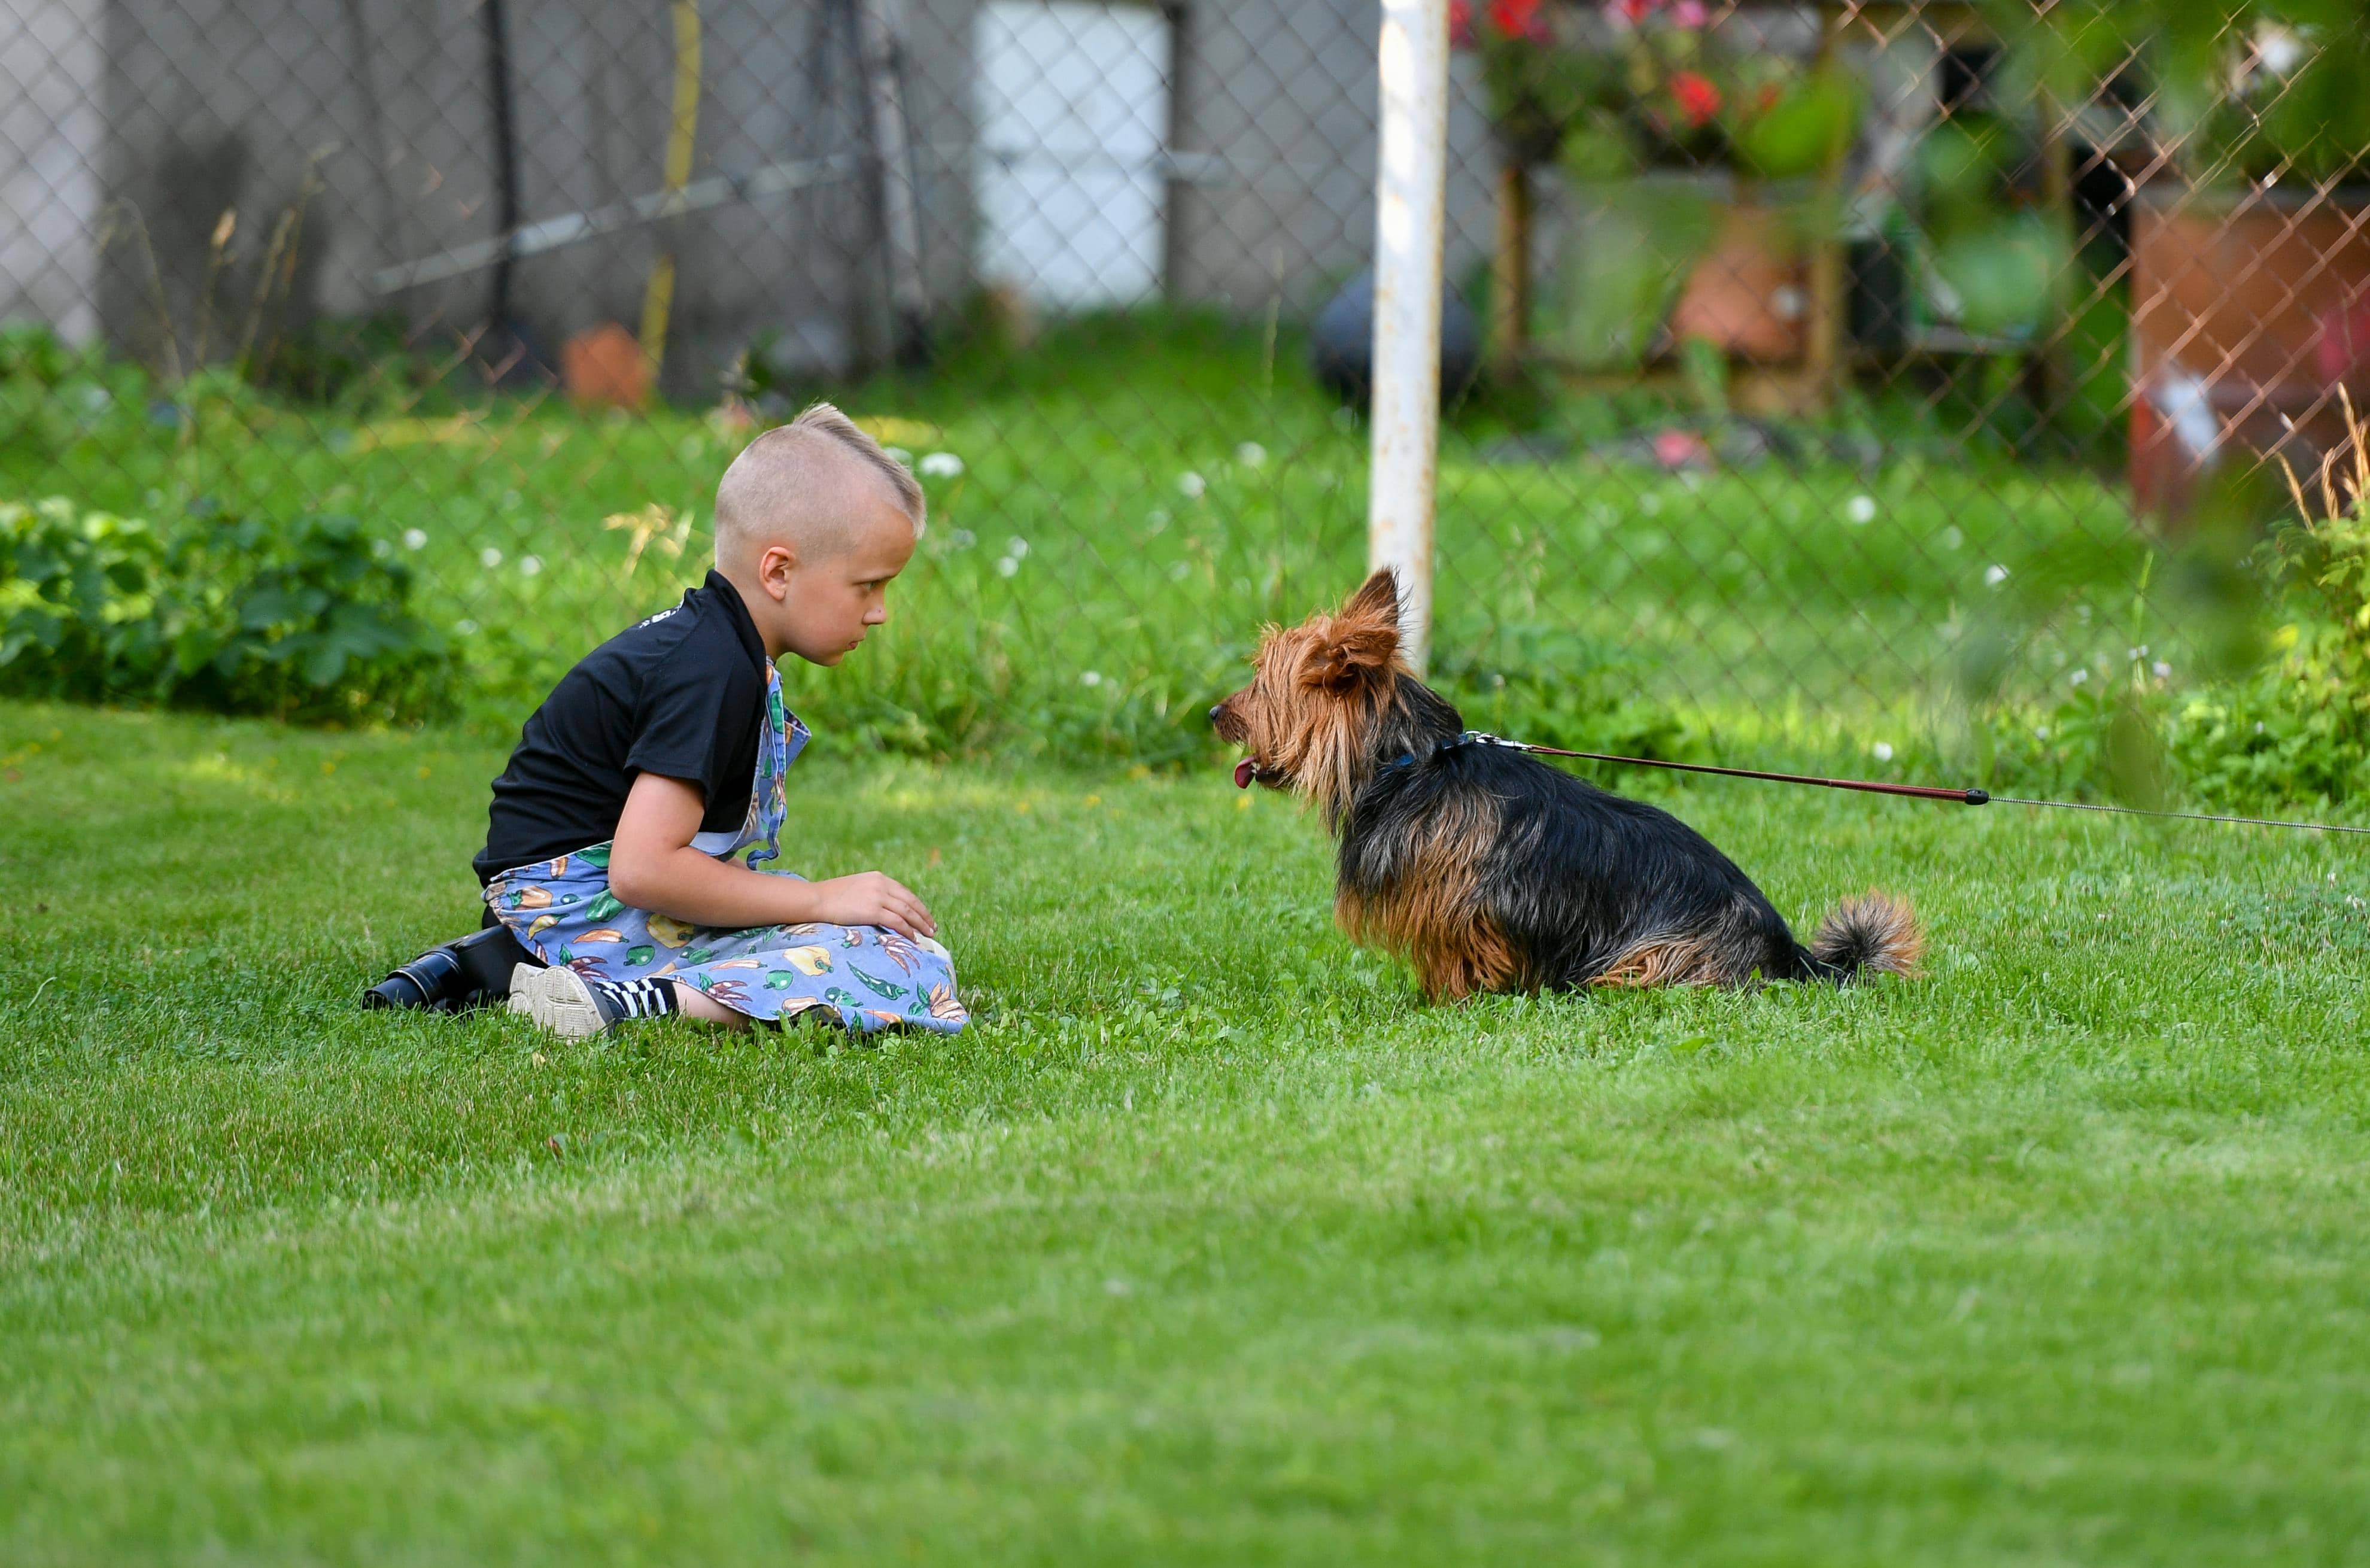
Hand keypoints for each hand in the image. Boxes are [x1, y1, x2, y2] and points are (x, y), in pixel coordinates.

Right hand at [803, 871, 936, 940]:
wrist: (816, 899)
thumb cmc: (831, 898)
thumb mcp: (856, 889)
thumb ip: (871, 894)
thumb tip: (883, 908)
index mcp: (878, 878)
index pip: (905, 893)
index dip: (917, 906)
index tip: (925, 916)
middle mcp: (881, 885)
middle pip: (910, 902)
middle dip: (924, 916)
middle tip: (933, 928)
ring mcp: (878, 897)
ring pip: (907, 912)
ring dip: (920, 925)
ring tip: (928, 935)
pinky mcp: (873, 910)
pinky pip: (897, 922)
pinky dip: (908, 931)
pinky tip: (913, 939)